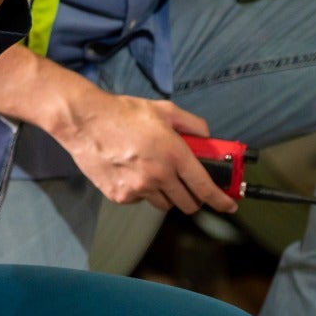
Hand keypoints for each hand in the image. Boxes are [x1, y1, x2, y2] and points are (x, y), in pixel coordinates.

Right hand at [50, 88, 237, 214]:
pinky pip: (141, 200)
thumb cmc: (124, 113)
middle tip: (190, 186)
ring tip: (155, 171)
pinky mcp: (120, 196)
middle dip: (194, 198)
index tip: (229, 205)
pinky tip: (134, 171)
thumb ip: (192, 124)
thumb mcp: (164, 110)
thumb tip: (207, 137)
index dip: (221, 200)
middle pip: (187, 204)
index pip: (204, 187)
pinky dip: (143, 191)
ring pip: (164, 204)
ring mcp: (138, 189)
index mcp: (173, 154)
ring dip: (167, 193)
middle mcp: (158, 176)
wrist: (85, 122)